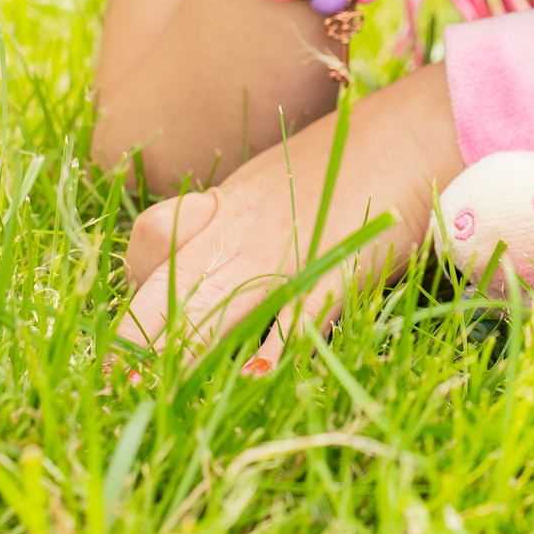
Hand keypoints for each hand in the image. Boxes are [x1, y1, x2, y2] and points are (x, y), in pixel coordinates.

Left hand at [118, 81, 450, 367]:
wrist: (418, 131)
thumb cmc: (360, 154)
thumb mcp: (284, 178)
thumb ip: (247, 214)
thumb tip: (217, 247)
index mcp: (230, 206)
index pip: (149, 239)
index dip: (137, 281)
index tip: (136, 324)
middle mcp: (241, 233)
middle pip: (160, 291)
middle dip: (131, 348)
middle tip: (114, 386)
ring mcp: (283, 257)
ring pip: (206, 316)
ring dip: (176, 365)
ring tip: (150, 402)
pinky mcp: (332, 279)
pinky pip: (289, 324)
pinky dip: (269, 356)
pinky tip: (252, 380)